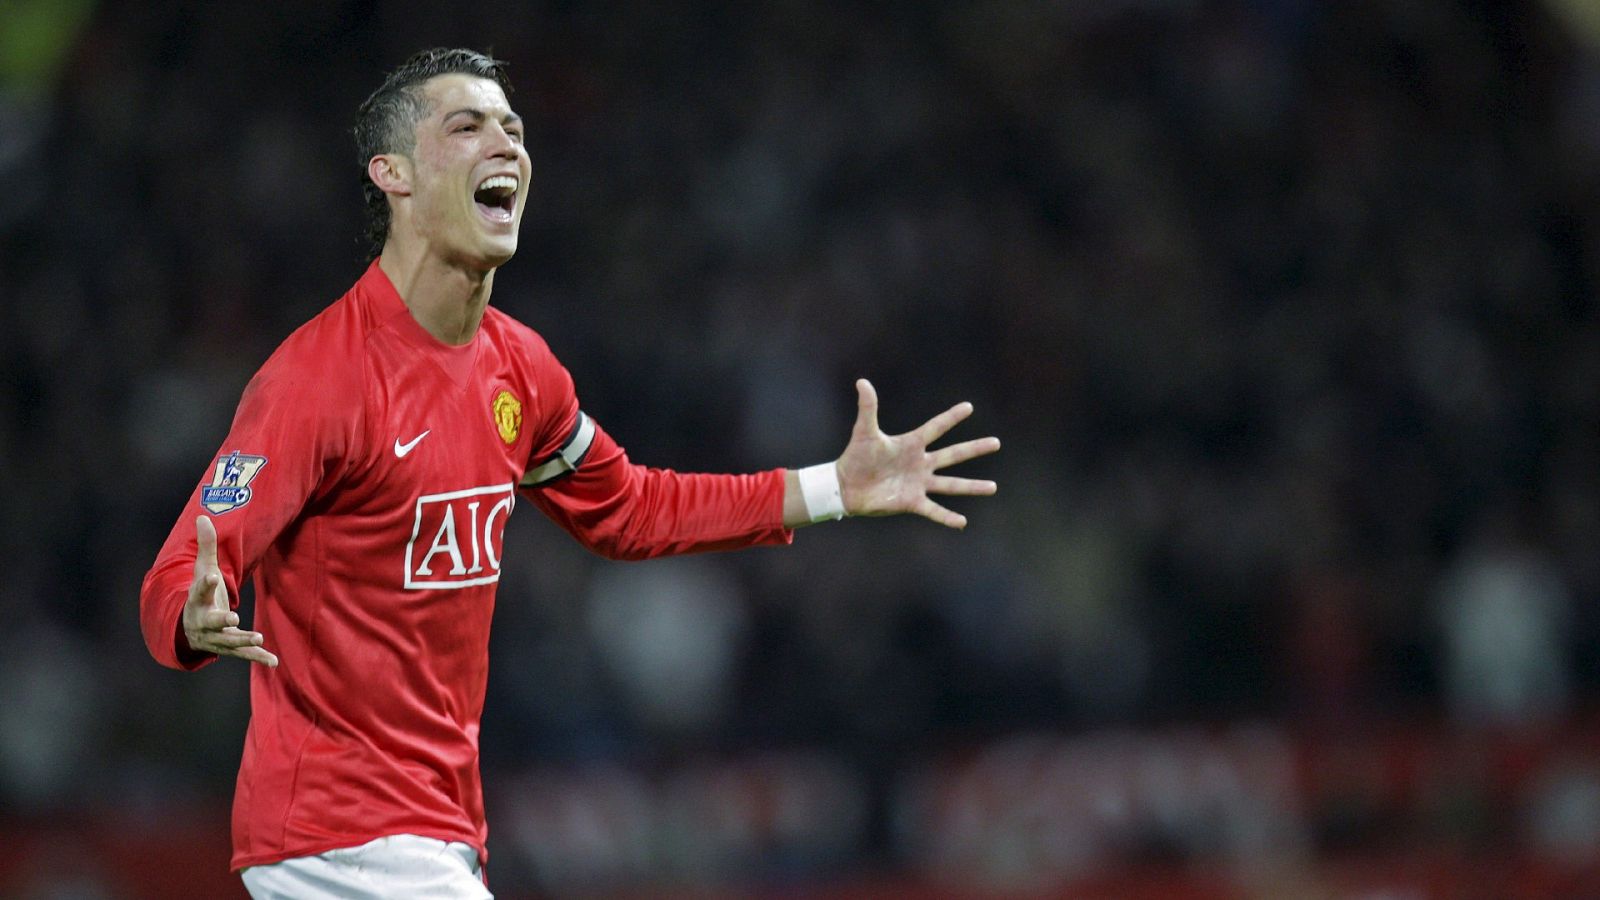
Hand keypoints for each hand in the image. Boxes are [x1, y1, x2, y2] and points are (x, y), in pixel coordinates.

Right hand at [182, 515, 277, 666]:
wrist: (189, 628)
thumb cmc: (200, 594)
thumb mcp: (202, 570)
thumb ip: (206, 546)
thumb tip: (203, 516)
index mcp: (197, 600)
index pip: (199, 590)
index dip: (204, 583)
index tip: (210, 576)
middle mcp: (204, 622)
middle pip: (211, 622)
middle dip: (220, 621)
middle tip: (232, 618)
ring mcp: (215, 638)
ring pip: (228, 641)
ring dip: (242, 641)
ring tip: (257, 638)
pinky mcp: (229, 648)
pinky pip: (243, 655)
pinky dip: (257, 657)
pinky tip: (273, 662)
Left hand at [836, 379, 999, 528]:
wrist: (846, 486)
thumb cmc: (856, 457)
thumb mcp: (864, 431)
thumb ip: (868, 408)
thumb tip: (862, 381)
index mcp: (911, 444)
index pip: (936, 427)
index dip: (951, 417)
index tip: (968, 407)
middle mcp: (920, 463)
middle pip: (953, 454)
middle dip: (974, 449)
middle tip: (996, 442)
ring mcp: (918, 483)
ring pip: (951, 484)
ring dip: (971, 487)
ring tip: (992, 488)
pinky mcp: (911, 502)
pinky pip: (933, 510)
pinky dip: (947, 517)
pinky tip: (962, 522)